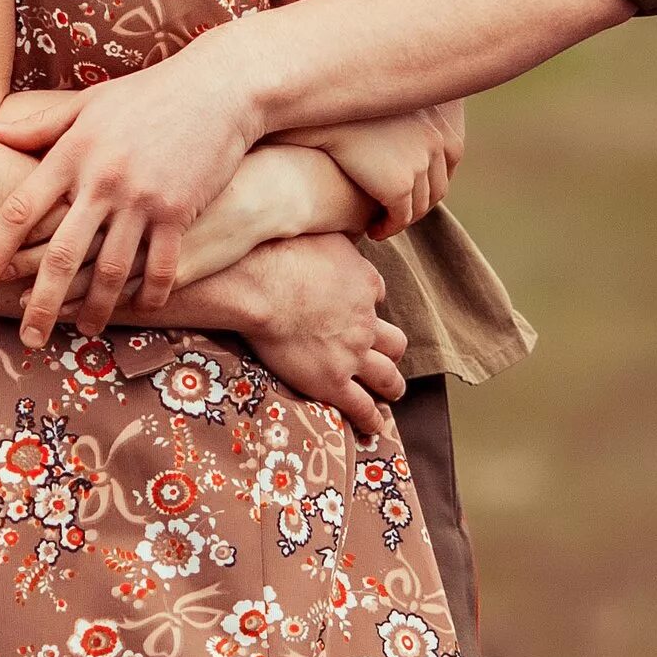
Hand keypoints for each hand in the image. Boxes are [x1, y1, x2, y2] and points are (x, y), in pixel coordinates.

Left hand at [0, 50, 264, 345]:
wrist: (218, 88)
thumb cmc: (149, 93)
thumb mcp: (89, 103)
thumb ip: (39, 125)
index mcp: (72, 153)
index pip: (20, 209)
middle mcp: (101, 180)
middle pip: (61, 254)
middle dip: (42, 302)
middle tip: (27, 338)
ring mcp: (141, 199)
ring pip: (110, 271)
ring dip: (96, 309)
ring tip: (84, 331)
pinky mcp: (178, 211)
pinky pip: (159, 267)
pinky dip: (149, 295)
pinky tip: (139, 311)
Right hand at [238, 234, 407, 436]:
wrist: (261, 285)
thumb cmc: (280, 252)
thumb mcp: (320, 232)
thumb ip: (334, 240)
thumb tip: (332, 229)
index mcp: (364, 282)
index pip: (376, 294)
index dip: (367, 301)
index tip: (356, 305)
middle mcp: (366, 321)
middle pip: (394, 340)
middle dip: (391, 349)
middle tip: (386, 355)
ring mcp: (353, 353)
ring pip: (388, 377)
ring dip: (391, 386)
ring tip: (391, 393)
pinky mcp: (334, 381)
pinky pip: (362, 407)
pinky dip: (372, 420)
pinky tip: (374, 427)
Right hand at [293, 100, 465, 239]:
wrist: (320, 116)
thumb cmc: (344, 109)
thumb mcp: (386, 107)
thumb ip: (404, 125)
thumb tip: (410, 150)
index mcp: (438, 117)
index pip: (450, 155)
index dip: (431, 176)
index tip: (411, 186)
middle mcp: (437, 140)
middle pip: (438, 185)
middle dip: (418, 202)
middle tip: (394, 212)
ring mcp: (421, 163)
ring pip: (420, 206)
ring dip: (402, 219)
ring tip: (380, 222)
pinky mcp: (400, 185)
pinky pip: (400, 218)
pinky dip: (388, 228)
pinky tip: (372, 229)